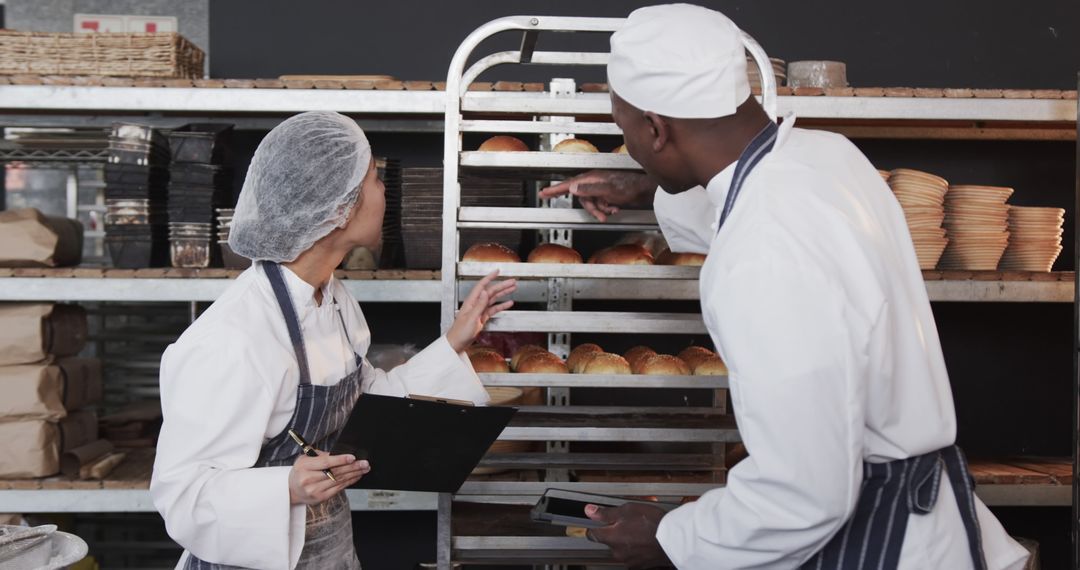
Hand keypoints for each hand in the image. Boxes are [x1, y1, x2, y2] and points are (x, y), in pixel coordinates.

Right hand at [288, 451, 369, 504]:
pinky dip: (349, 481)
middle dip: (352, 467)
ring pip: (339, 480)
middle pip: (335, 472)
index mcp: (304, 466)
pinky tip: (357, 476)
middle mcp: (309, 479)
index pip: (325, 463)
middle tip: (364, 463)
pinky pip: (339, 488)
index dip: (340, 460)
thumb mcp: (305, 459)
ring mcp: (315, 490)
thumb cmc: (301, 471)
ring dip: (354, 474)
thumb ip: (321, 456)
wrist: (292, 490)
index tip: (352, 457)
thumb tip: (340, 454)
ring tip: (364, 468)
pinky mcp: (321, 497)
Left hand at [447, 270, 516, 352]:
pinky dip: (502, 306)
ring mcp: (479, 310)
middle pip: (491, 291)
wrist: (456, 343)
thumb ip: (479, 305)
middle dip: (502, 285)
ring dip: (503, 293)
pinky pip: (494, 309)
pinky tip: (508, 303)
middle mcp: (475, 304)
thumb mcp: (471, 318)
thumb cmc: (460, 332)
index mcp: (471, 302)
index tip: (497, 271)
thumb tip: (485, 292)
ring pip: (493, 299)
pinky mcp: (482, 317)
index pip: (481, 286)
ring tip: (512, 288)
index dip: (490, 277)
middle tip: (512, 281)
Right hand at [539, 170, 657, 221]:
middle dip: (592, 208)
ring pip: (592, 204)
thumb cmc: (630, 187)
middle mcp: (594, 182)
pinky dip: (607, 209)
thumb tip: (573, 189)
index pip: (569, 184)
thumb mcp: (608, 190)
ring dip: (601, 210)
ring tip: (612, 211)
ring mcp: (601, 188)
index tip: (543, 193)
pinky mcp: (607, 195)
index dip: (555, 189)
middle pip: (582, 198)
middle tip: (601, 215)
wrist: (646, 191)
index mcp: (591, 178)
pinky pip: (600, 205)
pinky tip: (616, 209)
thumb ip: (589, 189)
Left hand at [585, 502, 673, 568]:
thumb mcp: (627, 510)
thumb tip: (589, 511)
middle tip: (629, 522)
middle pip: (610, 542)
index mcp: (611, 538)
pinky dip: (637, 548)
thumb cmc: (652, 523)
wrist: (674, 539)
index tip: (598, 523)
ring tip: (641, 530)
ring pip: (622, 549)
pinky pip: (634, 555)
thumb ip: (606, 513)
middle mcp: (617, 552)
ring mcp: (629, 561)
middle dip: (616, 533)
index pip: (592, 534)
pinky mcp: (640, 565)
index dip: (595, 527)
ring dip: (628, 541)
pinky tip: (646, 540)